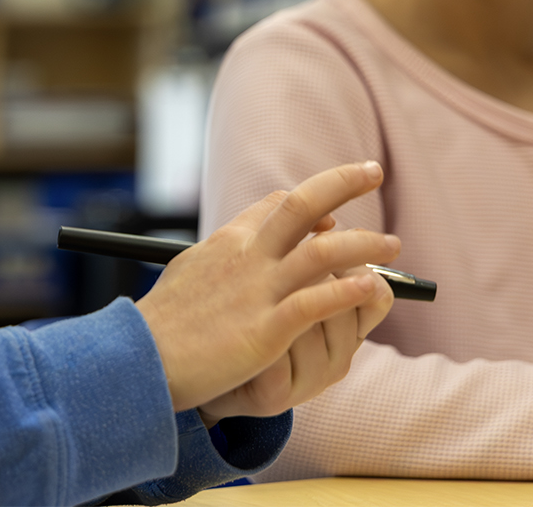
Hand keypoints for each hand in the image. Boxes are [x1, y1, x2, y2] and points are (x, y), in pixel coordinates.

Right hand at [135, 160, 399, 414]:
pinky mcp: (266, 330)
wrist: (140, 360)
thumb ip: (223, 254)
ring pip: (324, 253)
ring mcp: (258, 291)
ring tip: (392, 246)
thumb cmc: (165, 323)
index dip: (313, 202)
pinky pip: (316, 303)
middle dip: (344, 182)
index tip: (332, 214)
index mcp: (229, 240)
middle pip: (304, 204)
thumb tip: (245, 239)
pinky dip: (348, 292)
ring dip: (364, 244)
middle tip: (375, 171)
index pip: (278, 204)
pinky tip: (369, 288)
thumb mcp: (190, 271)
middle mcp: (247, 255)